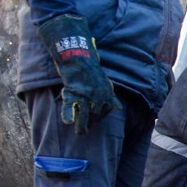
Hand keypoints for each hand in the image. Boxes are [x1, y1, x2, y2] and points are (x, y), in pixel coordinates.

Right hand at [37, 14, 119, 133]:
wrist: (77, 52)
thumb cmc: (88, 67)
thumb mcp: (103, 81)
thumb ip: (109, 95)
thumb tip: (117, 107)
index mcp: (108, 91)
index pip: (106, 110)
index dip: (99, 117)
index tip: (94, 121)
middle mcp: (99, 94)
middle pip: (96, 114)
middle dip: (91, 123)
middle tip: (85, 132)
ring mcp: (86, 93)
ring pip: (84, 113)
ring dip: (82, 125)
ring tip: (80, 133)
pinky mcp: (72, 90)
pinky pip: (70, 105)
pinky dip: (69, 114)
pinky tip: (68, 122)